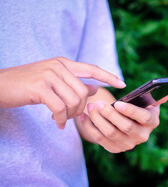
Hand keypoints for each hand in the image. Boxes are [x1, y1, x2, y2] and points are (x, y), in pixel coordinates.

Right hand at [0, 57, 125, 128]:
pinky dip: (61, 119)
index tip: (123, 84)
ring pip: (74, 101)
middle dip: (81, 109)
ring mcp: (49, 75)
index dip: (108, 77)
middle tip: (70, 116)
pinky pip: (60, 109)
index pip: (92, 68)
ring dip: (70, 115)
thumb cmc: (26, 85)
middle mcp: (58, 66)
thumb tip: (95, 88)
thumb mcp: (53, 81)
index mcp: (64, 63)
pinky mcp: (40, 88)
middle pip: (84, 92)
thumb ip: (74, 83)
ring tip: (61, 119)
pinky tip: (56, 124)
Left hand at [76, 94, 167, 152]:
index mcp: (152, 122)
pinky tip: (83, 116)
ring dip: (97, 119)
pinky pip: (99, 139)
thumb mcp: (149, 101)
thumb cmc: (140, 107)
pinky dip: (90, 127)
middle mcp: (142, 136)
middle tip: (98, 103)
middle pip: (124, 127)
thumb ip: (158, 96)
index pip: (142, 117)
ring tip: (90, 106)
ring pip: (110, 133)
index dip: (130, 111)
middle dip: (110, 115)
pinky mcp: (115, 149)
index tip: (117, 103)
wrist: (130, 122)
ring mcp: (128, 145)